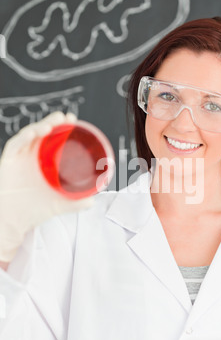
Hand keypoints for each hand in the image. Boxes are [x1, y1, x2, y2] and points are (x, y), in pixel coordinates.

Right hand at [0, 112, 93, 261]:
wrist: (13, 222)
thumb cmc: (33, 210)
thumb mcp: (58, 204)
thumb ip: (75, 203)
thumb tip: (92, 201)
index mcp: (43, 161)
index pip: (52, 139)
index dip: (62, 128)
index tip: (73, 121)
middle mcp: (31, 156)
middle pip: (42, 132)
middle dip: (54, 122)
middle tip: (66, 118)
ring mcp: (19, 157)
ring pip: (29, 135)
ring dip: (40, 126)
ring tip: (52, 124)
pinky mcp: (8, 161)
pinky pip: (14, 145)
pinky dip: (24, 137)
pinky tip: (34, 133)